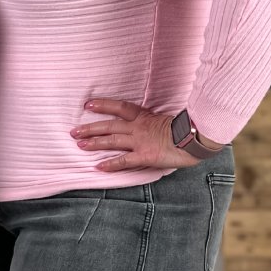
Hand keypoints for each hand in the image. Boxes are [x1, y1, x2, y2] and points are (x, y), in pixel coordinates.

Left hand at [71, 96, 202, 171]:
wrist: (196, 137)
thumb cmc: (187, 129)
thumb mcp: (168, 120)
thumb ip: (155, 122)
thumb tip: (149, 125)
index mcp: (145, 117)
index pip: (120, 107)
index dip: (103, 105)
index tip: (88, 104)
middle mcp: (139, 127)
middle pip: (110, 125)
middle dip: (90, 128)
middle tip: (74, 131)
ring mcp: (140, 141)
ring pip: (112, 141)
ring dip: (95, 143)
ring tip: (80, 145)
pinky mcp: (145, 156)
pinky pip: (123, 160)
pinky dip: (110, 164)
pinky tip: (98, 166)